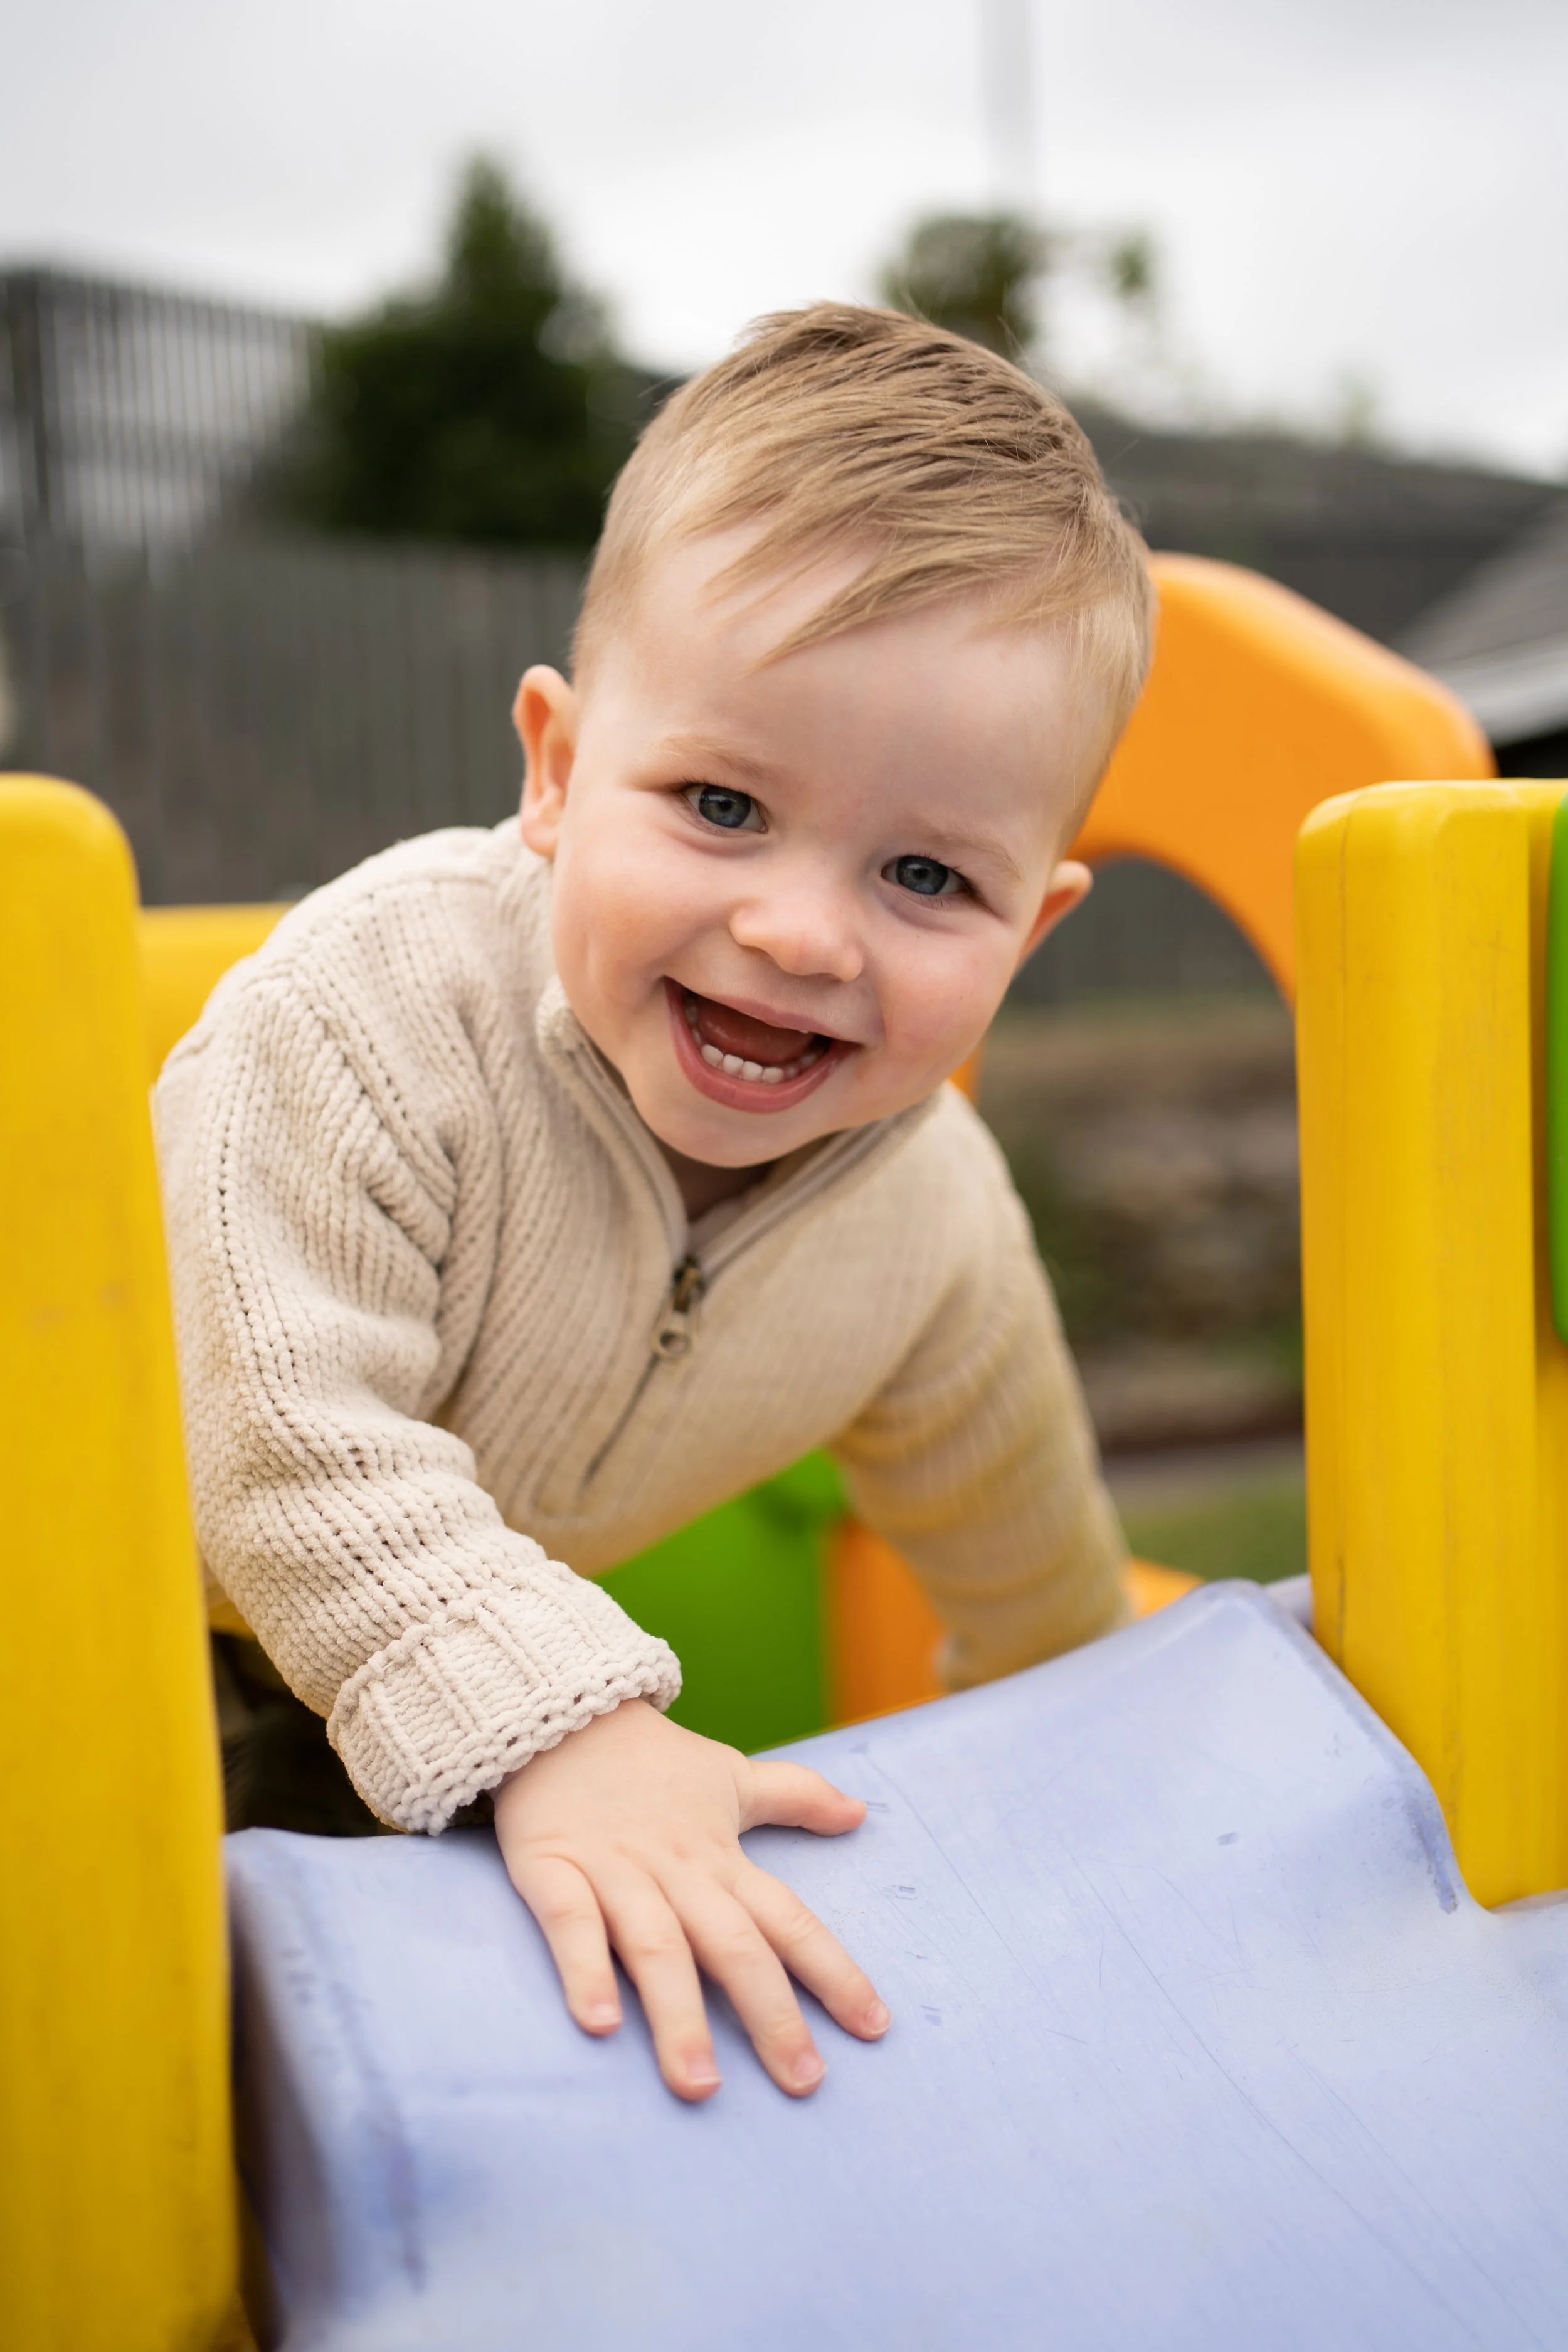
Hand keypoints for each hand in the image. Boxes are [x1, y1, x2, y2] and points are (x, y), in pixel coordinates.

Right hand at [493, 1699, 888, 2100]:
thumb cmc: (651, 1761)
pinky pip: (570, 1923)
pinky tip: (600, 2025)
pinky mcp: (552, 1867)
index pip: (789, 1920)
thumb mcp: (730, 1774)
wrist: (559, 1711)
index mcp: (721, 1858)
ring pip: (656, 1947)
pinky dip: (585, 1969)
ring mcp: (614, 1871)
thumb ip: (796, 1795)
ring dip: (679, 2016)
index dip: (833, 1972)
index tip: (875, 2028)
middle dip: (771, 2016)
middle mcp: (677, 1872)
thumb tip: (860, 1814)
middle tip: (804, 2084)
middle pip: (734, 1946)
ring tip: (700, 2086)